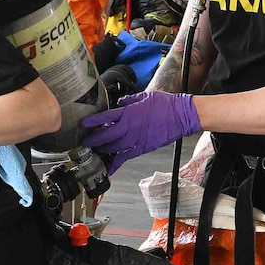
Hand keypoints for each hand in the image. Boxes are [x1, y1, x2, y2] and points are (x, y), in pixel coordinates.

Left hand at [77, 92, 200, 173]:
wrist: (181, 116)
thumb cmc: (165, 104)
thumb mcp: (145, 96)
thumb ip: (129, 100)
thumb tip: (120, 102)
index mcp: (129, 113)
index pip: (105, 118)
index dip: (92, 121)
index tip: (83, 124)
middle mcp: (129, 128)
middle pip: (106, 136)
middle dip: (93, 140)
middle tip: (85, 142)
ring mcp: (135, 139)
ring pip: (113, 148)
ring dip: (103, 149)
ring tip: (96, 150)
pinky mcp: (142, 148)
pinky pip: (125, 157)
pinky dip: (116, 164)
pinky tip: (109, 168)